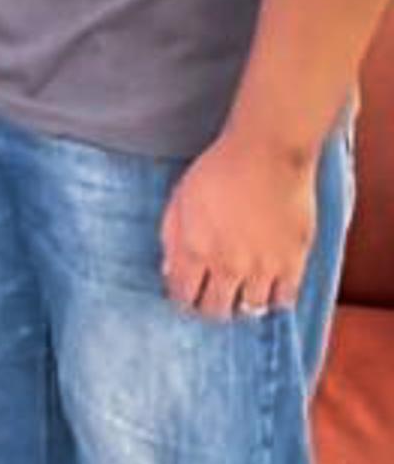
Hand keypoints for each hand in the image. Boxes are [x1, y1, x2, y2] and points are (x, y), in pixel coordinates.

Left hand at [159, 128, 317, 319]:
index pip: (183, 297)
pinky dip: (275, 299)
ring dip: (243, 304)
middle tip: (214, 298)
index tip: (188, 296)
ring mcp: (262, 266)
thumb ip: (171, 240)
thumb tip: (170, 273)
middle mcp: (227, 265)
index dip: (183, 300)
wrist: (267, 153)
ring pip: (250, 309)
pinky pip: (284, 299)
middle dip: (211, 308)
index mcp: (194, 250)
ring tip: (243, 292)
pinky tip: (270, 288)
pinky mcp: (293, 261)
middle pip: (216, 310)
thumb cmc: (219, 170)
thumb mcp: (179, 201)